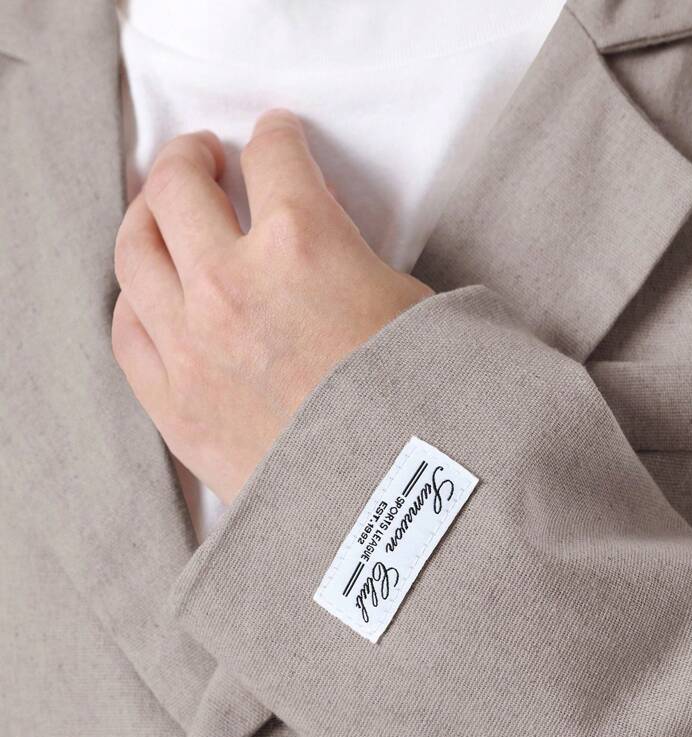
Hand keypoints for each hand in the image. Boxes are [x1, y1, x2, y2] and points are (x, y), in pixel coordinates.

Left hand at [112, 109, 433, 504]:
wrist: (393, 505)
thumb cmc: (422, 408)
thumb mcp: (412, 306)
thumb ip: (353, 258)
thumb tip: (325, 249)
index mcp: (304, 244)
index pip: (273, 155)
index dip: (276, 136)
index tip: (275, 138)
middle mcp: (232, 283)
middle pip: (177, 185)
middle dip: (191, 156)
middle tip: (205, 157)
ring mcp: (191, 345)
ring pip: (135, 249)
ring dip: (148, 216)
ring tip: (163, 214)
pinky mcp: (174, 404)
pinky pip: (127, 330)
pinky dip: (135, 300)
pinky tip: (150, 295)